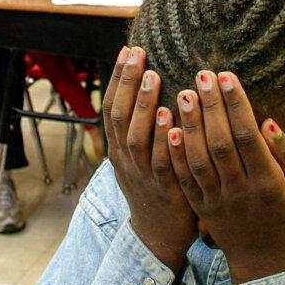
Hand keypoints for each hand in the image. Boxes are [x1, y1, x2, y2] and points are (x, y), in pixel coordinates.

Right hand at [102, 47, 197, 269]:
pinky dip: (164, 141)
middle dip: (128, 83)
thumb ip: (141, 125)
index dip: (119, 78)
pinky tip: (172, 120)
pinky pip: (162, 163)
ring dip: (144, 106)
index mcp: (118, 149)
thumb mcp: (139, 156)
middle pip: (120, 116)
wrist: (158, 235)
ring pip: (137, 137)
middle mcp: (125, 160)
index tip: (128, 49)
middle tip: (138, 53)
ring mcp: (143, 176)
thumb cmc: (155, 186)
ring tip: (155, 77)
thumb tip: (149, 84)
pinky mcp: (164, 191)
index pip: (112, 106)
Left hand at [168, 71, 284, 284]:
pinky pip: (184, 179)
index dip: (237, 106)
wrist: (263, 258)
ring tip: (184, 93)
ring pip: (198, 160)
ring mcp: (217, 201)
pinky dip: (176, 154)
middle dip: (211, 107)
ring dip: (190, 125)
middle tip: (202, 74)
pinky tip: (170, 128)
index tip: (228, 76)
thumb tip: (267, 121)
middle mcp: (240, 191)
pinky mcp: (200, 207)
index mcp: (268, 182)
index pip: (248, 138)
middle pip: (220, 144)